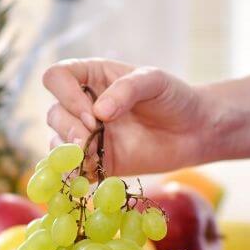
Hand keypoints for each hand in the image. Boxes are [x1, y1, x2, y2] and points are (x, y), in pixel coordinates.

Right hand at [42, 58, 217, 176]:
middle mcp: (84, 105)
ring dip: (68, 150)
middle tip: (93, 135)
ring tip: (92, 155)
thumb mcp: (154, 81)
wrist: (194, 131)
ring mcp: (88, 135)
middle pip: (54, 113)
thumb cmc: (174, 97)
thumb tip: (98, 113)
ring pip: (57, 142)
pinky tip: (91, 171)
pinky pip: (73, 169)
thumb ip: (126, 89)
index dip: (65, 94)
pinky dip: (76, 172)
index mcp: (92, 77)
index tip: (92, 112)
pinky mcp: (97, 162)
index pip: (56, 77)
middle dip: (69, 127)